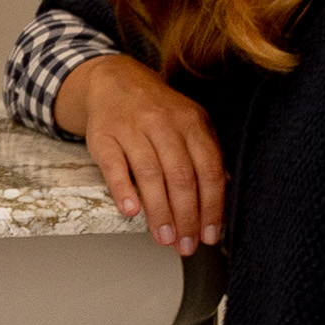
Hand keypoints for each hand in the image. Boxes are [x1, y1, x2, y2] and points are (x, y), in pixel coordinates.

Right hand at [55, 54, 223, 254]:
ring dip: (159, 212)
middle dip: (186, 216)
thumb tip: (220, 197)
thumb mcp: (189, 122)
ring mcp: (132, 128)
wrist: (114, 80)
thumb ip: (205, 154)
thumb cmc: (156, 109)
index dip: (212, 207)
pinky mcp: (104, 135)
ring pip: (151, 175)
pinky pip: (115, 166)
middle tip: (185, 244)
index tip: (209, 234)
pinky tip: (132, 212)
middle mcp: (163, 123)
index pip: (208, 170)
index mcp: (191, 122)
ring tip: (164, 237)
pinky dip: (123, 190)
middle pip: (181, 176)